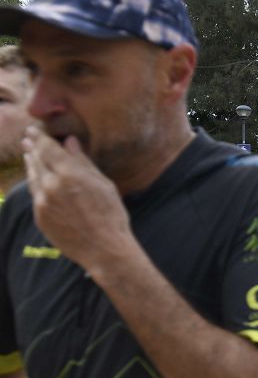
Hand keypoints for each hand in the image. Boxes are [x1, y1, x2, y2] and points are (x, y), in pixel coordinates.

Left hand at [22, 127, 132, 271]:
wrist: (103, 248)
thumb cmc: (111, 214)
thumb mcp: (103, 184)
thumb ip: (83, 162)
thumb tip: (70, 142)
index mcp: (69, 174)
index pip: (48, 149)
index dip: (40, 137)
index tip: (34, 129)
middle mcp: (51, 185)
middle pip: (37, 161)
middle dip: (32, 148)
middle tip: (28, 138)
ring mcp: (42, 202)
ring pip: (32, 177)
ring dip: (30, 164)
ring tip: (29, 156)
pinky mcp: (39, 217)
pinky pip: (34, 194)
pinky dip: (34, 183)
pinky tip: (36, 180)